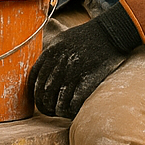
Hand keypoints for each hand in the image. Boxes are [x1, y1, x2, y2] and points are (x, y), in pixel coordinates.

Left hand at [28, 6, 143, 117]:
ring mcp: (73, 73)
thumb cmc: (87, 35)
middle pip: (43, 94)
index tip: (39, 99)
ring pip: (57, 103)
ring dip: (59, 111)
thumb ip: (49, 52)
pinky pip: (73, 103)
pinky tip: (74, 110)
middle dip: (44, 106)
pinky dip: (71, 110)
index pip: (33, 80)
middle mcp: (59, 64)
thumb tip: (40, 68)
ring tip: (62, 112)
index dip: (34, 93)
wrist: (111, 32)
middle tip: (50, 111)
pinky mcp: (88, 80)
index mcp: (51, 53)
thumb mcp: (62, 38)